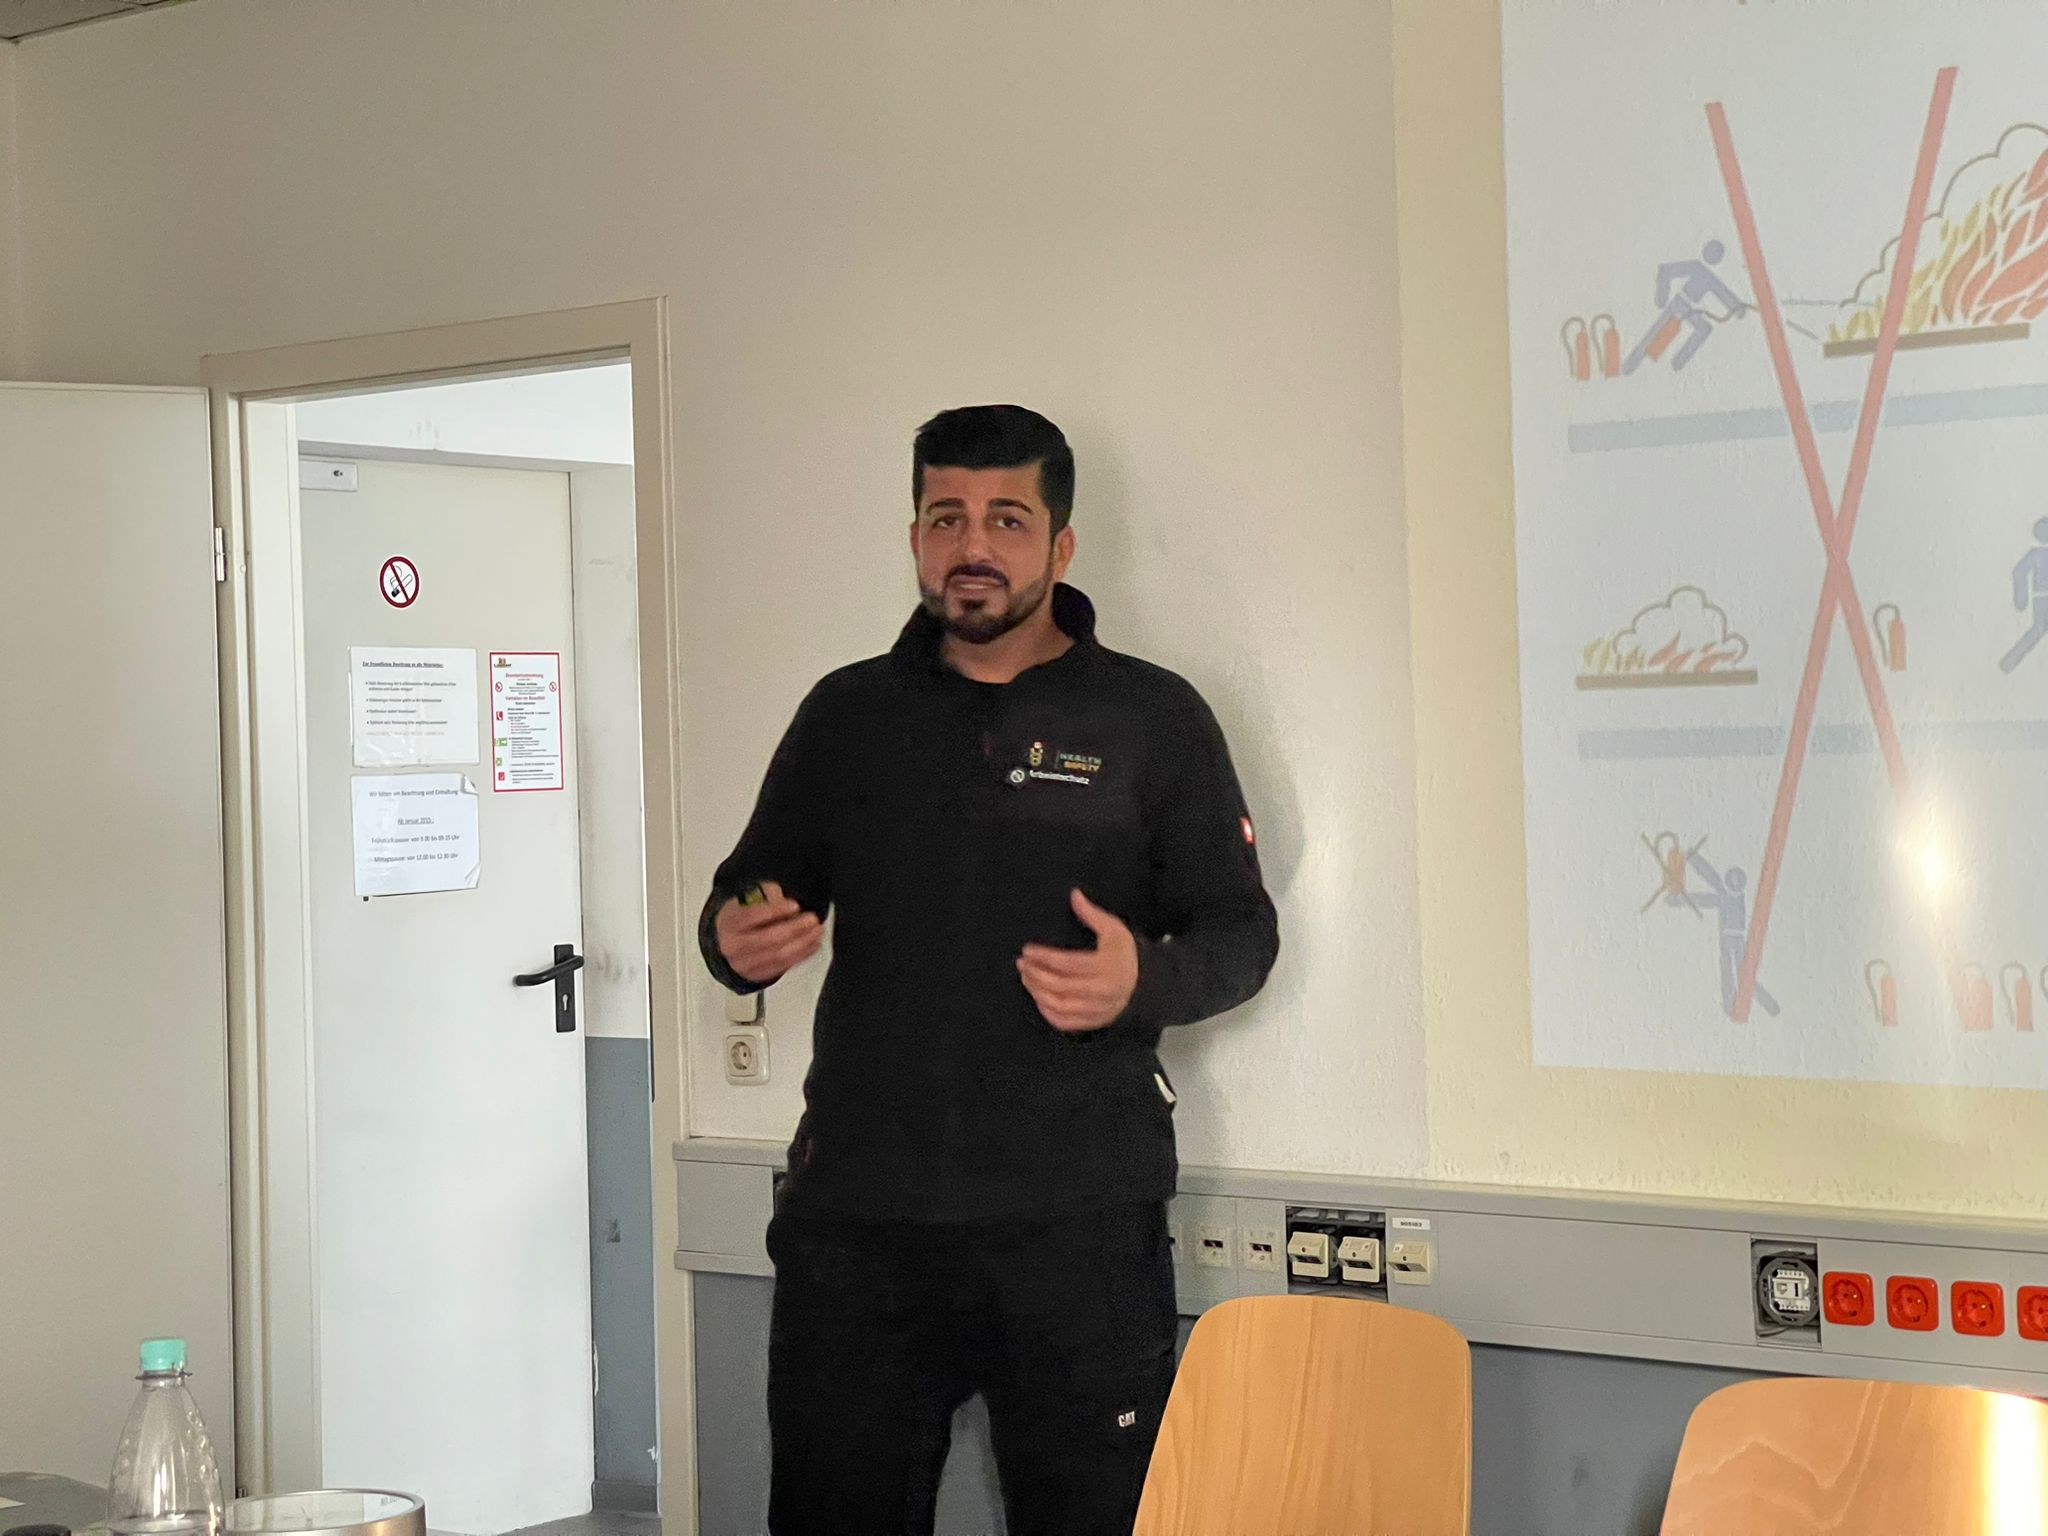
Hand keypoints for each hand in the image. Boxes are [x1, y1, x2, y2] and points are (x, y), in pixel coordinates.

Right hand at [715, 880, 823, 984]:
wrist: (727, 943)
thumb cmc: (741, 919)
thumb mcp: (746, 900)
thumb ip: (765, 895)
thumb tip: (782, 901)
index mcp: (729, 923)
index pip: (751, 916)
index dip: (776, 911)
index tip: (795, 905)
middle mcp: (733, 946)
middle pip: (768, 938)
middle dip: (794, 928)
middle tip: (811, 919)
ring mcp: (745, 964)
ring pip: (778, 955)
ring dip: (803, 943)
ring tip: (817, 931)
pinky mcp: (757, 975)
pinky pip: (783, 967)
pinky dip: (801, 955)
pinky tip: (812, 944)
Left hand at [1017, 889, 1138, 1032]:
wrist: (1144, 984)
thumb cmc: (1124, 954)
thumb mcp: (1114, 929)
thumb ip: (1092, 914)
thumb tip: (1074, 894)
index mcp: (1106, 967)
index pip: (1068, 964)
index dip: (1044, 957)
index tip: (1027, 950)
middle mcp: (1102, 991)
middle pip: (1060, 987)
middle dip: (1036, 975)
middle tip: (1022, 964)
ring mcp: (1097, 1010)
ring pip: (1060, 1006)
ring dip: (1037, 992)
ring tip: (1026, 978)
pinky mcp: (1094, 1022)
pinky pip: (1065, 1022)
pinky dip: (1048, 1012)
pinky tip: (1038, 997)